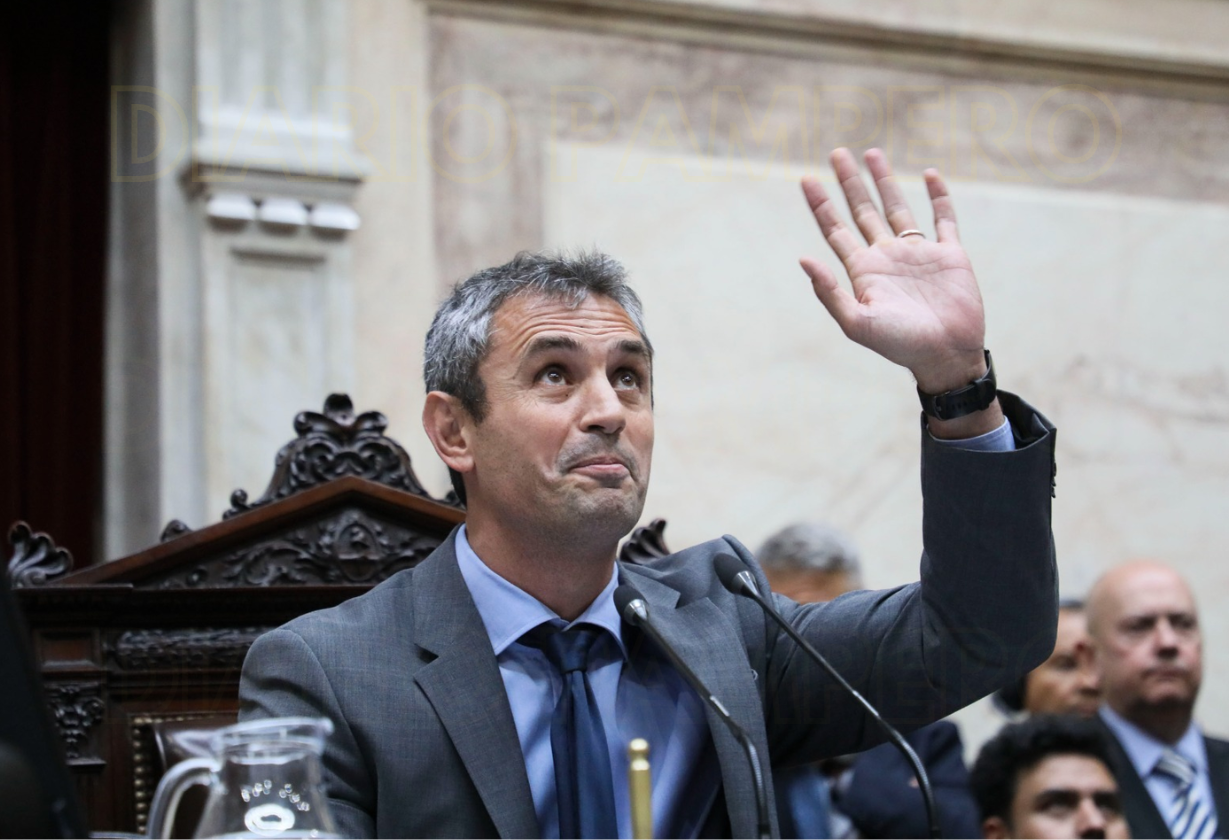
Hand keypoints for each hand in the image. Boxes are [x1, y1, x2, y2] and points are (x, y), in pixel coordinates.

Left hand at [800, 148, 986, 394]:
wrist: (946, 355)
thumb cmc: (900, 344)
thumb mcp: (857, 322)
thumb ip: (829, 292)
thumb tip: (803, 259)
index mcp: (863, 270)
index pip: (835, 229)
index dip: (820, 204)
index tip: (805, 178)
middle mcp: (887, 256)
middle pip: (862, 210)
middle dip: (849, 182)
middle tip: (836, 152)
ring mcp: (918, 253)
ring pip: (897, 207)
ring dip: (885, 181)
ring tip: (872, 153)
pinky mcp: (950, 254)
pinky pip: (943, 218)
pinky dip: (938, 195)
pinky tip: (928, 174)